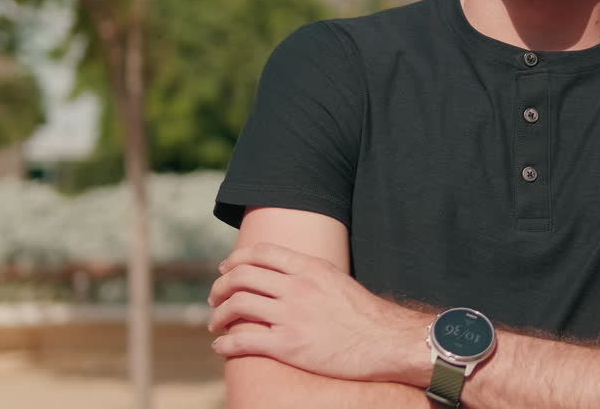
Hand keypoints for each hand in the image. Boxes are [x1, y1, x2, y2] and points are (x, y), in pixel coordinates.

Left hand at [207, 242, 426, 382]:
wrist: (384, 341)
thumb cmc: (363, 314)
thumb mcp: (336, 280)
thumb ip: (309, 273)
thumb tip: (286, 272)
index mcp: (309, 268)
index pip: (260, 253)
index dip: (235, 259)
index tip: (224, 268)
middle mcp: (297, 288)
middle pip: (242, 276)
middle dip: (220, 286)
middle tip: (215, 297)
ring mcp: (291, 316)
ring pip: (237, 305)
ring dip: (218, 314)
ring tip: (216, 322)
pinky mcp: (289, 346)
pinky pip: (244, 341)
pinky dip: (225, 343)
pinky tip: (221, 346)